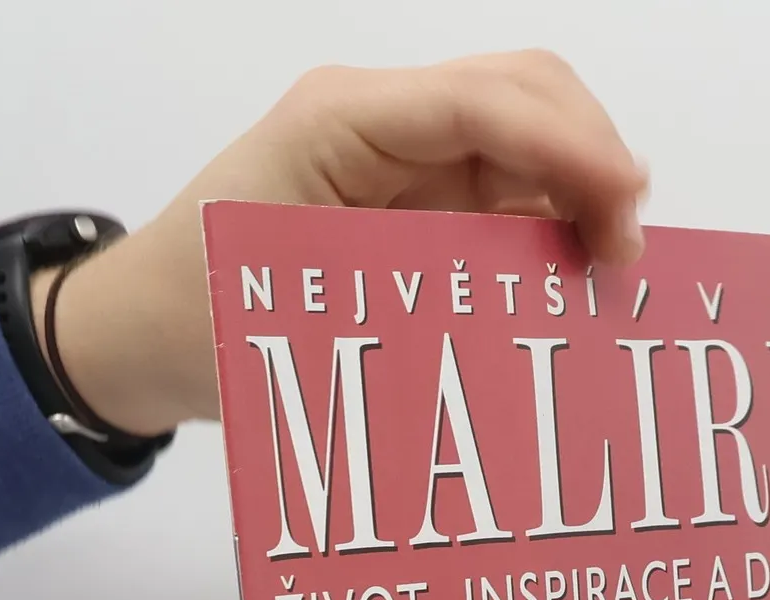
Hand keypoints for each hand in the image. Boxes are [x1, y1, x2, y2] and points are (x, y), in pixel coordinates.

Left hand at [36, 53, 646, 437]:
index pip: (483, 102)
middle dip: (591, 157)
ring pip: (527, 142)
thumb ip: (415, 303)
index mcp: (341, 121)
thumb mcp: (306, 312)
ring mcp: (402, 157)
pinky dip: (555, 226)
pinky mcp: (415, 200)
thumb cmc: (201, 317)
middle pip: (523, 95)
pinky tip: (577, 279)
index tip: (627, 205)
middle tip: (626, 257)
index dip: (568, 146)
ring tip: (610, 274)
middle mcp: (381, 122)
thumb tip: (529, 326)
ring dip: (582, 193)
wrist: (142, 333)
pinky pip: (506, 193)